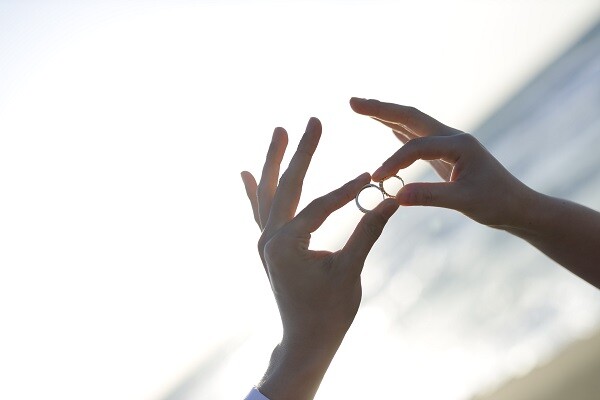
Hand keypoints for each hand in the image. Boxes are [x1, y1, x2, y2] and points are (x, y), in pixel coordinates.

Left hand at [241, 117, 398, 399]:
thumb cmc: (328, 313)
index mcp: (287, 244)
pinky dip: (253, 192)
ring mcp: (265, 242)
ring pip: (268, 193)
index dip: (347, 191)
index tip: (370, 176)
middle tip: (313, 121)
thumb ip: (367, 233)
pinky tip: (246, 173)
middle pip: (286, 186)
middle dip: (301, 153)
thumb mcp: (350, 272)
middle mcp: (269, 238)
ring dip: (274, 162)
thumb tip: (391, 200)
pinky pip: (259, 212)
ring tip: (280, 131)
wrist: (304, 341)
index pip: (320, 206)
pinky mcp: (269, 247)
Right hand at [349, 97, 534, 228]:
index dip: (393, 162)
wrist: (518, 206)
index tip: (377, 179)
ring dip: (386, 115)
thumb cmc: (496, 203)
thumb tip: (394, 196)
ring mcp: (448, 143)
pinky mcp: (446, 154)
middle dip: (380, 109)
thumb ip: (429, 196)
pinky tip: (387, 126)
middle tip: (352, 102)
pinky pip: (416, 137)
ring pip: (411, 124)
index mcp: (458, 144)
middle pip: (409, 117)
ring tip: (361, 108)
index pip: (416, 147)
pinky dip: (397, 129)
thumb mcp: (464, 201)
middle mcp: (452, 137)